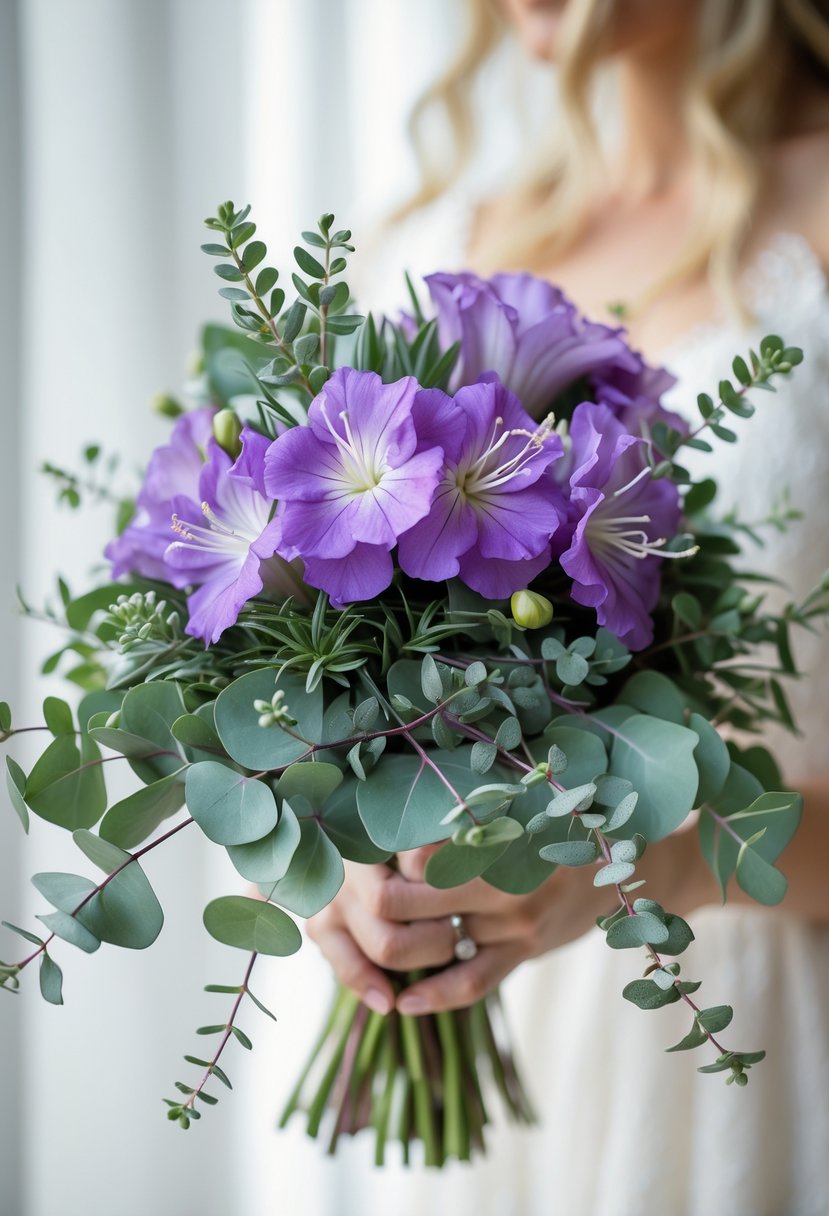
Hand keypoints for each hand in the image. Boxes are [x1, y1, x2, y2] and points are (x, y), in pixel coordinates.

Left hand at [306, 844, 614, 1016]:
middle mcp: (501, 876)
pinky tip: (404, 1005)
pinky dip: (435, 996)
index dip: (380, 856)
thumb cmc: (552, 827)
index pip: (411, 850)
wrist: (622, 864)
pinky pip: (472, 982)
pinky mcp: (524, 952)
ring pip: (434, 943)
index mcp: (491, 831)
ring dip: (396, 947)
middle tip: (355, 899)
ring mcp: (514, 920)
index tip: (362, 853)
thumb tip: (389, 824)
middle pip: (408, 899)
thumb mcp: (514, 808)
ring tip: (365, 945)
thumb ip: (460, 819)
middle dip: (374, 905)